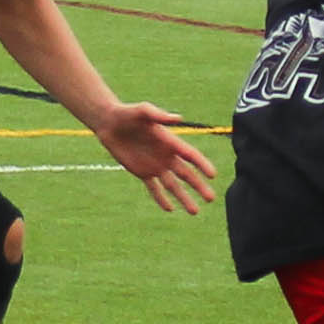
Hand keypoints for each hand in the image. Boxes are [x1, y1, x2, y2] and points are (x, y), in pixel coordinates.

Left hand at [94, 101, 217, 214]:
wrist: (110, 123)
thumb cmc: (128, 113)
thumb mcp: (143, 111)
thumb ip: (159, 115)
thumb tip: (178, 118)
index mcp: (170, 142)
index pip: (191, 155)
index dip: (202, 165)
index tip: (213, 175)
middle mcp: (167, 156)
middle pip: (187, 174)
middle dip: (199, 186)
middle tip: (211, 198)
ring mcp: (155, 166)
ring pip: (173, 186)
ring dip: (183, 198)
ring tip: (194, 212)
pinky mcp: (142, 172)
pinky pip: (154, 188)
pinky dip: (161, 198)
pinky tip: (170, 209)